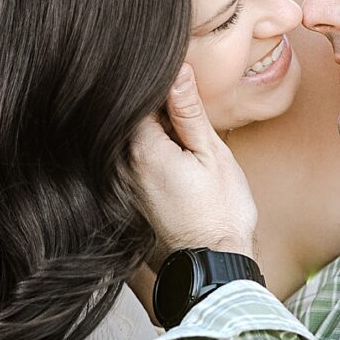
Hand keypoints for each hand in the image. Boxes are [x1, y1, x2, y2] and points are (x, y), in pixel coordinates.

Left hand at [127, 65, 257, 258]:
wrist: (213, 267)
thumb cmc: (220, 213)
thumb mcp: (212, 155)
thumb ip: (190, 113)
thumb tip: (177, 72)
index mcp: (141, 150)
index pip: (139, 98)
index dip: (161, 85)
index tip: (180, 84)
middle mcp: (120, 167)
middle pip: (129, 119)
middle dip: (156, 109)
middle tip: (187, 114)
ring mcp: (119, 187)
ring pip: (129, 142)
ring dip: (153, 134)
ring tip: (184, 142)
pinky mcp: (125, 202)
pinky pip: (130, 165)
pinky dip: (148, 156)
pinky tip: (175, 165)